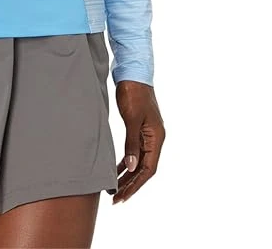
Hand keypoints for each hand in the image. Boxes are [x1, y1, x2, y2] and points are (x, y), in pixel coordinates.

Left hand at [112, 80, 164, 203]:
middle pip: (144, 168)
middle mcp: (155, 138)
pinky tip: (117, 168)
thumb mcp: (131, 118)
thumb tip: (131, 168)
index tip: (123, 196)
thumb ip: (131, 143)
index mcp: (157, 137)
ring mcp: (147, 133)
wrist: (132, 72)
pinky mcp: (139, 128)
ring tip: (115, 188)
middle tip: (116, 198)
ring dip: (128, 174)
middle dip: (131, 184)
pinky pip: (134, 150)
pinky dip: (126, 161)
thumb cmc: (134, 93)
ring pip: (139, 161)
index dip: (136, 184)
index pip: (148, 169)